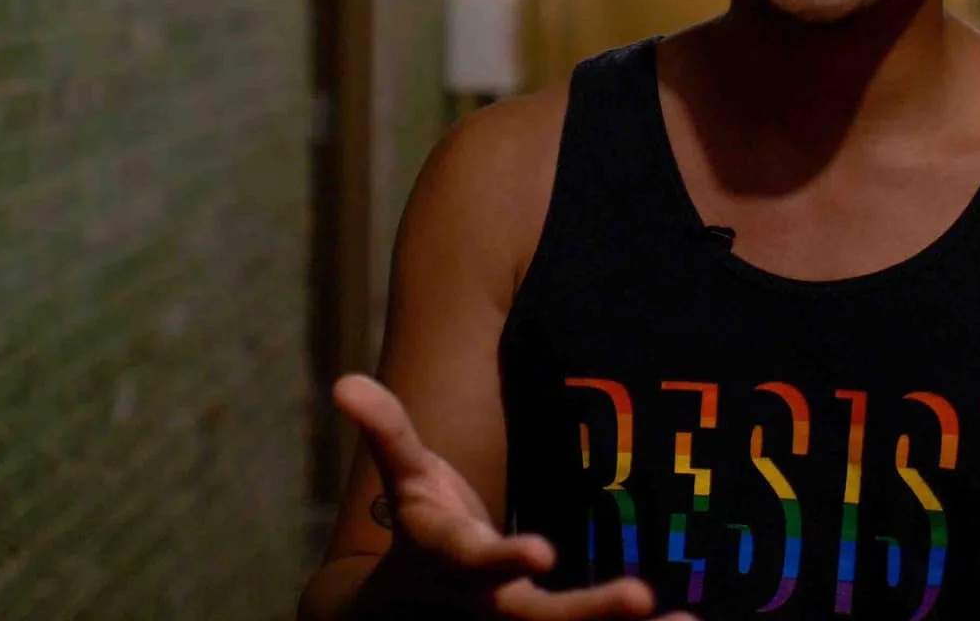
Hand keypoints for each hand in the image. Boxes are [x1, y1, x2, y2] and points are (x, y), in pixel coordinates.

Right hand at [334, 374, 695, 620]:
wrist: (409, 607)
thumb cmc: (420, 524)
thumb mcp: (404, 478)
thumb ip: (387, 432)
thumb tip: (342, 383)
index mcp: (451, 560)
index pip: (475, 562)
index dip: (504, 558)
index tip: (544, 552)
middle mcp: (487, 603)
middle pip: (535, 618)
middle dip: (584, 613)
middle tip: (637, 597)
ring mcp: (518, 620)